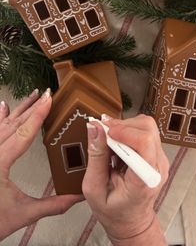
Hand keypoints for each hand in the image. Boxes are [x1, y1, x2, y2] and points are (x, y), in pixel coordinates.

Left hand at [0, 89, 81, 240]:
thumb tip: (77, 197)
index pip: (23, 133)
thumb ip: (52, 205)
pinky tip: (3, 107)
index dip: (38, 115)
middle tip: (47, 93)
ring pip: (3, 125)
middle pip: (14, 125)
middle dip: (32, 107)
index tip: (49, 99)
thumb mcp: (23, 213)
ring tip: (32, 95)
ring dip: (19, 110)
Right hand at [82, 114, 168, 244]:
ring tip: (109, 140)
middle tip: (103, 133)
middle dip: (122, 126)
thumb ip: (96, 157)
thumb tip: (95, 127)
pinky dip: (127, 132)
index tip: (106, 131)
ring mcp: (160, 159)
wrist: (131, 221)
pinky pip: (144, 132)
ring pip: (146, 126)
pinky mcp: (157, 153)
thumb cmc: (113, 211)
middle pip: (147, 128)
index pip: (145, 143)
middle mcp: (157, 167)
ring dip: (124, 127)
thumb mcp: (94, 189)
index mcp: (144, 180)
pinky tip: (116, 145)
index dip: (125, 132)